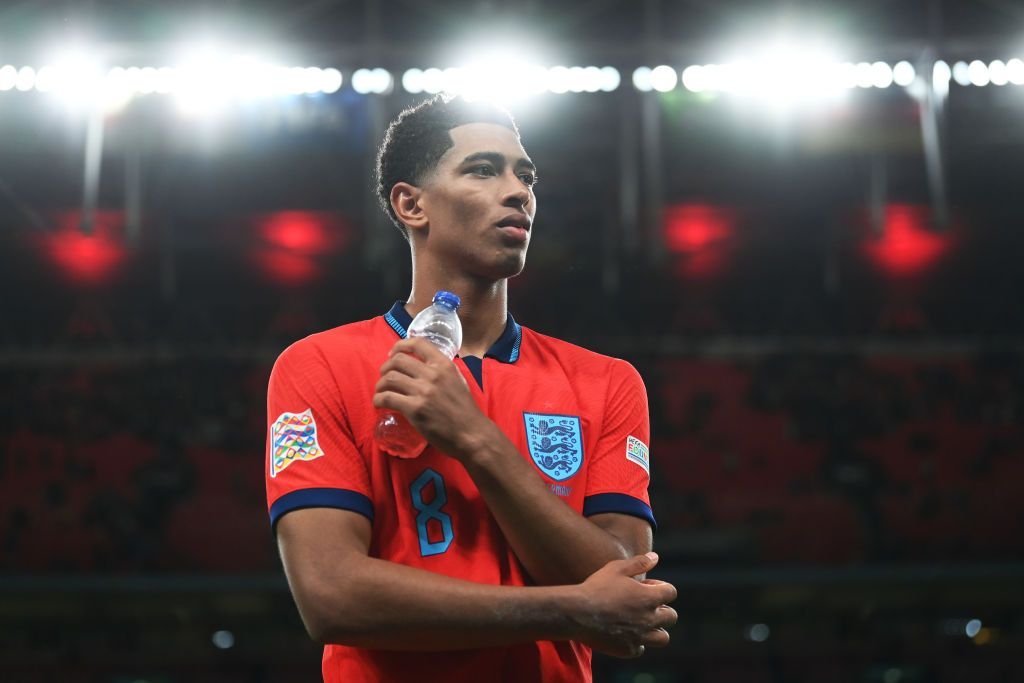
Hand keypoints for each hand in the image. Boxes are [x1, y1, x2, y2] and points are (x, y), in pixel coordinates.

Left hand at [372, 337, 491, 457]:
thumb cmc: (465, 410)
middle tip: (384, 377)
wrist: (471, 434)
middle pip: (397, 360)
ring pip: (389, 378)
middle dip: (385, 368)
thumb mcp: (457, 381)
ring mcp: (423, 391)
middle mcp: (433, 374)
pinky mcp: (415, 409)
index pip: (417, 343)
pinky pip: (387, 398)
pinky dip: (378, 400)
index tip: (392, 353)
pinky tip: (379, 404)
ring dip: (380, 385)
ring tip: (381, 392)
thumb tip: (423, 366)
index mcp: (444, 365)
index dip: (400, 345)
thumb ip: (441, 371)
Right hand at [570, 552, 677, 657]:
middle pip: (671, 617)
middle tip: (645, 604)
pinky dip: (637, 642)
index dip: (661, 587)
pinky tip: (625, 633)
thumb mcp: (617, 568)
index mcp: (650, 598)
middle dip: (662, 609)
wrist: (577, 613)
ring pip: (662, 638)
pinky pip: (641, 649)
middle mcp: (649, 619)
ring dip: (656, 629)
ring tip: (641, 622)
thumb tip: (655, 558)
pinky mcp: (627, 650)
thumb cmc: (597, 587)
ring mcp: (640, 637)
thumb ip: (639, 562)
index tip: (646, 586)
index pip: (671, 592)